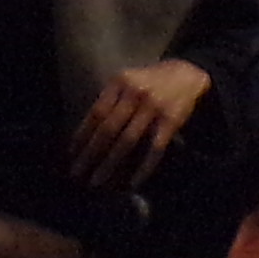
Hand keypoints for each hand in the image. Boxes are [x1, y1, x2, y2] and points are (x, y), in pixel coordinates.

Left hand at [71, 57, 211, 191]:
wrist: (187, 74)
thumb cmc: (149, 82)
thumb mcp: (127, 81)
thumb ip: (109, 100)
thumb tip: (85, 132)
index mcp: (120, 82)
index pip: (96, 112)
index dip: (82, 134)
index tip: (71, 153)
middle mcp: (135, 94)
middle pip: (108, 129)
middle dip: (90, 153)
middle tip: (77, 173)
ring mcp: (153, 108)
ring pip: (127, 141)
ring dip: (110, 164)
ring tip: (96, 180)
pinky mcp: (171, 121)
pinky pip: (154, 149)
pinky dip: (143, 167)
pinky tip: (132, 182)